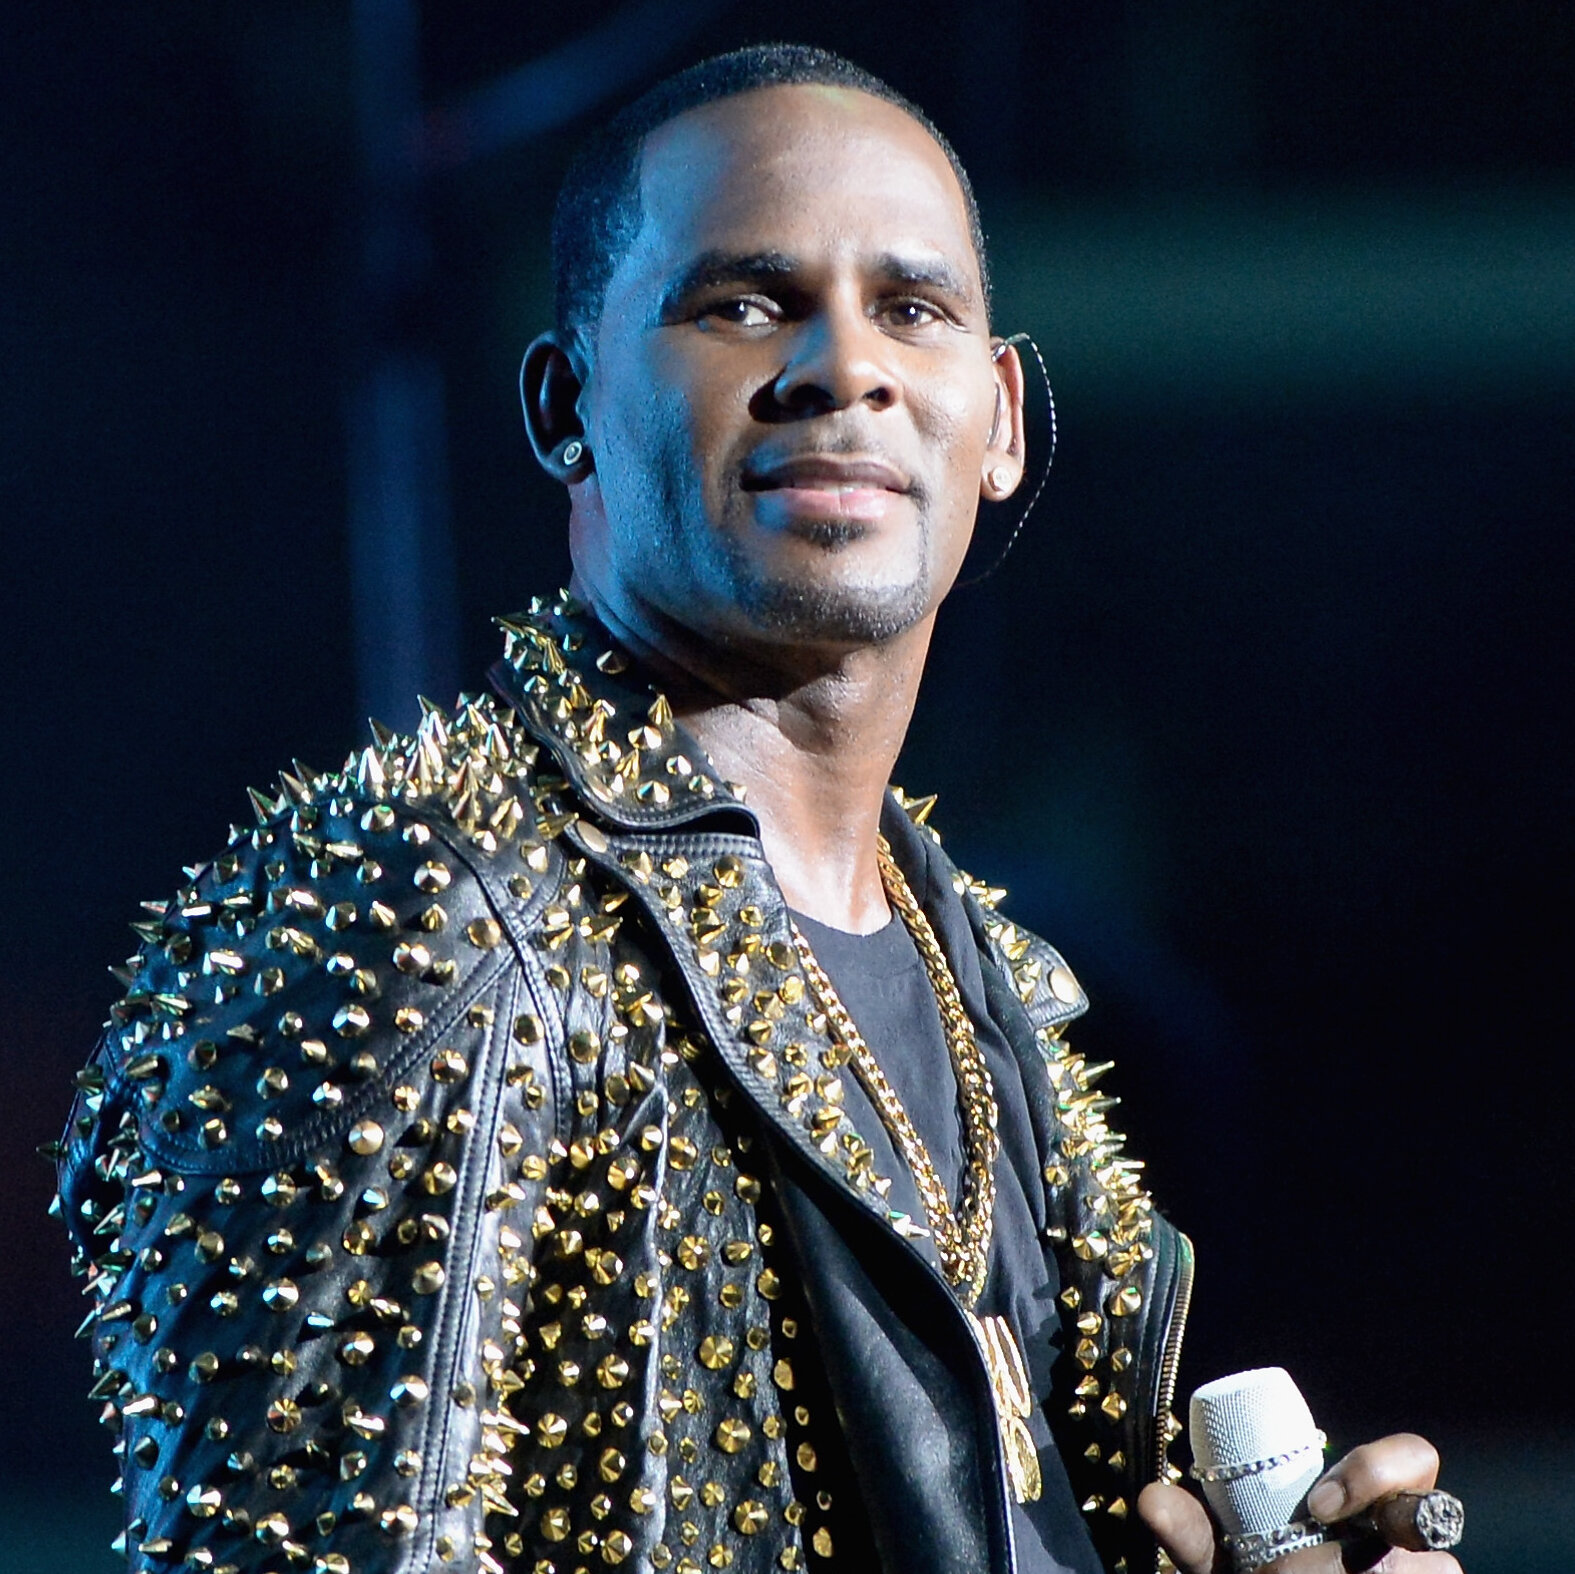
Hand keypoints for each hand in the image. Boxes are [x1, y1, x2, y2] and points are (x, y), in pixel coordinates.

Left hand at [1137, 1433, 1462, 1572]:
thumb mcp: (1219, 1559)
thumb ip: (1191, 1531)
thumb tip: (1152, 1499)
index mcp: (1365, 1504)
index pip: (1414, 1457)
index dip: (1377, 1470)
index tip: (1320, 1503)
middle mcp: (1407, 1541)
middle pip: (1426, 1526)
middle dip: (1377, 1551)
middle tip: (1311, 1562)